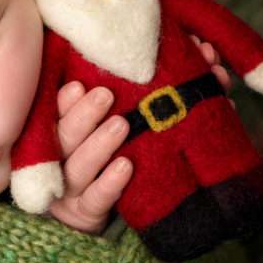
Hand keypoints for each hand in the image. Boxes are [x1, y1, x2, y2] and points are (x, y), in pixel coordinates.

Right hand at [48, 35, 231, 234]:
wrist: (99, 206)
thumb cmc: (116, 150)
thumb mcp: (122, 118)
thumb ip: (144, 90)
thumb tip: (204, 50)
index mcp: (65, 130)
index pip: (58, 112)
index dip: (65, 99)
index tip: (79, 84)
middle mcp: (62, 157)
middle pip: (64, 135)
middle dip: (83, 114)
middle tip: (106, 95)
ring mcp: (72, 187)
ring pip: (78, 166)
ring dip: (99, 144)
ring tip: (121, 125)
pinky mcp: (87, 212)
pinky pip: (96, 200)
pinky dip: (110, 184)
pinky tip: (127, 167)